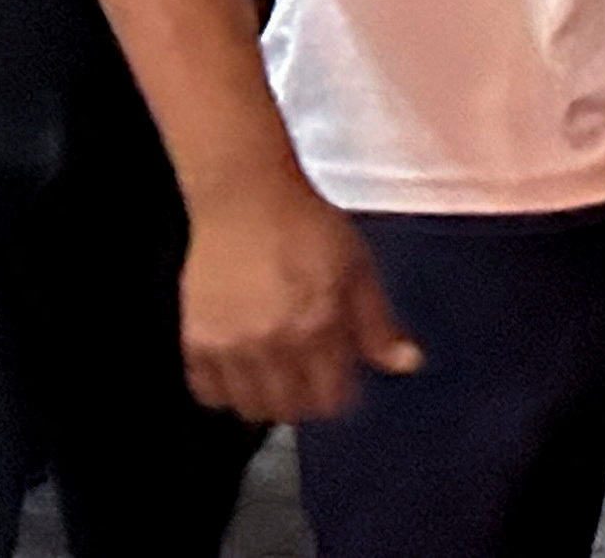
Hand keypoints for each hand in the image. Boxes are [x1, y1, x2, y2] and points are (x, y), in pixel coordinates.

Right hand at [178, 173, 422, 423]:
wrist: (244, 194)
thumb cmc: (304, 223)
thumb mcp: (357, 266)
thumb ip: (378, 323)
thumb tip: (406, 364)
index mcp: (318, 323)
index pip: (331, 399)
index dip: (338, 396)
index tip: (337, 384)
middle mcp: (273, 340)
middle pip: (290, 411)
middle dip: (304, 402)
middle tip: (305, 381)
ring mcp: (231, 344)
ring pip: (250, 408)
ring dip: (266, 401)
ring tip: (274, 377)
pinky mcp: (197, 339)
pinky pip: (208, 392)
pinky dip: (225, 391)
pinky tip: (239, 369)